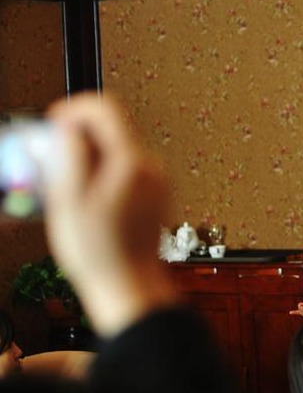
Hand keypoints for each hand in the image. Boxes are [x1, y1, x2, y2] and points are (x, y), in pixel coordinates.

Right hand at [45, 93, 175, 335]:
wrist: (130, 285)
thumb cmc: (101, 253)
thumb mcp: (69, 200)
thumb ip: (68, 156)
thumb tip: (68, 129)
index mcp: (132, 162)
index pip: (105, 108)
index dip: (73, 109)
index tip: (53, 124)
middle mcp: (152, 168)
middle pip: (111, 129)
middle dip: (78, 139)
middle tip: (54, 161)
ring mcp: (158, 182)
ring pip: (118, 150)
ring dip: (90, 158)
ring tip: (70, 190)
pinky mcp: (157, 195)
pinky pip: (127, 170)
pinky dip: (105, 174)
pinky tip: (90, 201)